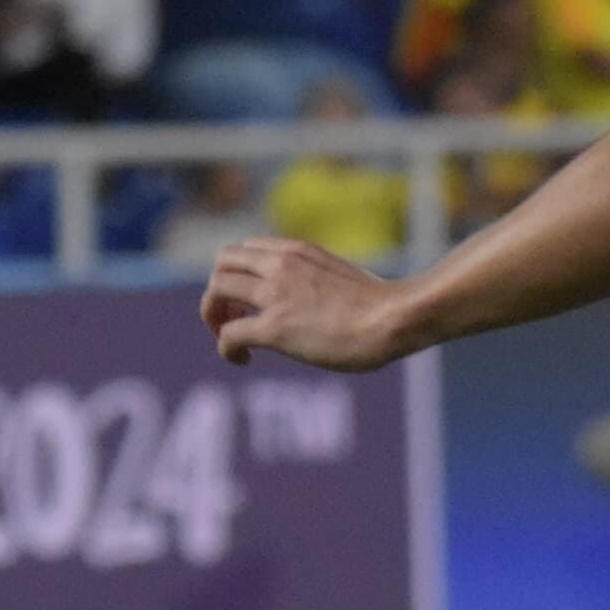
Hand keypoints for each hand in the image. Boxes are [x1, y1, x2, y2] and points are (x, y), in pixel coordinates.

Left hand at [199, 237, 417, 371]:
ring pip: (216, 290)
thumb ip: (317, 277)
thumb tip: (313, 297)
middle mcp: (280, 265)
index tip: (249, 298)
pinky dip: (226, 347)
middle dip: (217, 290)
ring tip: (230, 338)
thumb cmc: (382, 304)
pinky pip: (229, 333)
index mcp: (297, 251)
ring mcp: (275, 295)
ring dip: (213, 316)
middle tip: (230, 317)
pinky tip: (242, 359)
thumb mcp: (342, 274)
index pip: (245, 249)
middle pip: (222, 264)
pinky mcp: (276, 327)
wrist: (396, 318)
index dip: (238, 274)